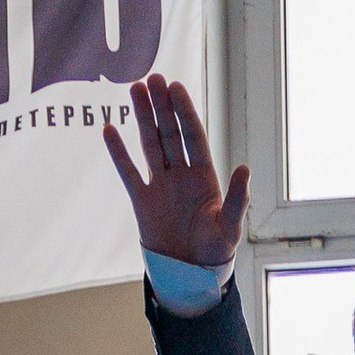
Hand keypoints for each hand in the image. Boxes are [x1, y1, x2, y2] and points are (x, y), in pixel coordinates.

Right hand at [103, 74, 248, 282]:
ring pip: (150, 144)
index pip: (193, 137)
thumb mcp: (230, 227)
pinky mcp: (142, 201)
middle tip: (153, 78)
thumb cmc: (216, 252)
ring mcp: (160, 185)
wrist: (190, 276)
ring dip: (142, 117)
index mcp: (204, 177)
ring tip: (135, 88)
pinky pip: (128, 173)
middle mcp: (181, 175)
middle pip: (170, 133)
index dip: (184, 112)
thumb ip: (238, 198)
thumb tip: (245, 168)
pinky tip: (109, 129)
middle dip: (162, 106)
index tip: (176, 88)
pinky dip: (118, 153)